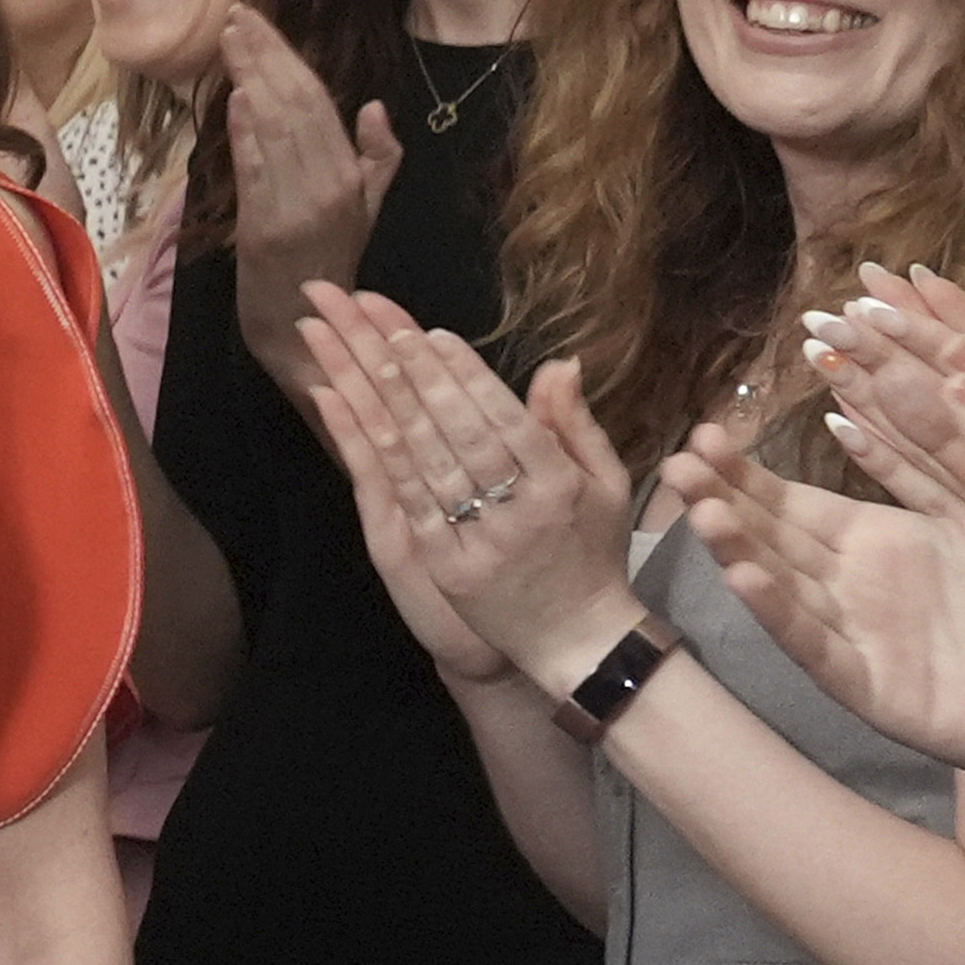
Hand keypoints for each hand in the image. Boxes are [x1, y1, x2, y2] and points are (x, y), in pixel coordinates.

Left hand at [217, 6, 398, 381]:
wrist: (303, 323)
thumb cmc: (332, 258)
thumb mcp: (369, 207)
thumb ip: (379, 155)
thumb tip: (374, 105)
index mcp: (353, 175)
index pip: (319, 102)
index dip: (289, 58)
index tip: (260, 23)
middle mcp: (329, 185)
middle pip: (295, 105)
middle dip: (264, 55)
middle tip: (237, 14)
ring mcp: (297, 207)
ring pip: (274, 128)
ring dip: (249, 78)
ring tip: (229, 38)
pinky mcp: (264, 228)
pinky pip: (255, 169)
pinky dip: (245, 130)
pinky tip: (236, 95)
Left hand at [290, 283, 631, 687]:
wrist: (577, 641)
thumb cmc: (593, 553)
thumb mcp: (607, 486)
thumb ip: (576, 424)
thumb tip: (559, 363)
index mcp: (559, 483)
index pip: (505, 416)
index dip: (467, 375)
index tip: (434, 334)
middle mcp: (517, 507)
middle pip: (457, 428)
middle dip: (416, 370)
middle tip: (380, 322)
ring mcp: (478, 538)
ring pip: (427, 459)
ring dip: (389, 401)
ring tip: (359, 354)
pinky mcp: (445, 565)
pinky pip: (408, 503)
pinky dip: (380, 457)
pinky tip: (358, 420)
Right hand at [667, 422, 964, 783]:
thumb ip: (944, 448)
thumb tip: (898, 376)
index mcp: (878, 543)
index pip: (793, 503)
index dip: (746, 472)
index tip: (703, 434)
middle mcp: (854, 589)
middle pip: (773, 539)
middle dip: (720, 503)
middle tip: (674, 466)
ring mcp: (859, 639)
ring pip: (783, 587)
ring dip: (737, 550)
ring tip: (699, 514)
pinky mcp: (875, 689)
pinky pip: (818, 648)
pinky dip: (780, 615)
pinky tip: (745, 580)